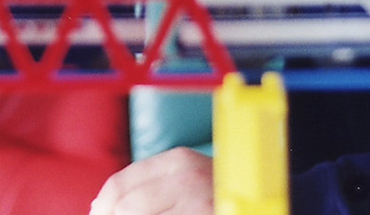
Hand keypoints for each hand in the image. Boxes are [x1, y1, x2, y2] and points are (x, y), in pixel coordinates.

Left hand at [89, 147, 213, 214]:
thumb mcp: (188, 181)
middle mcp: (186, 176)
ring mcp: (197, 201)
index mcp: (177, 160)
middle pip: (124, 207)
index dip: (101, 207)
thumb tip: (98, 207)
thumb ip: (149, 187)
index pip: (119, 183)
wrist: (272, 213)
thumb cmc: (218, 198)